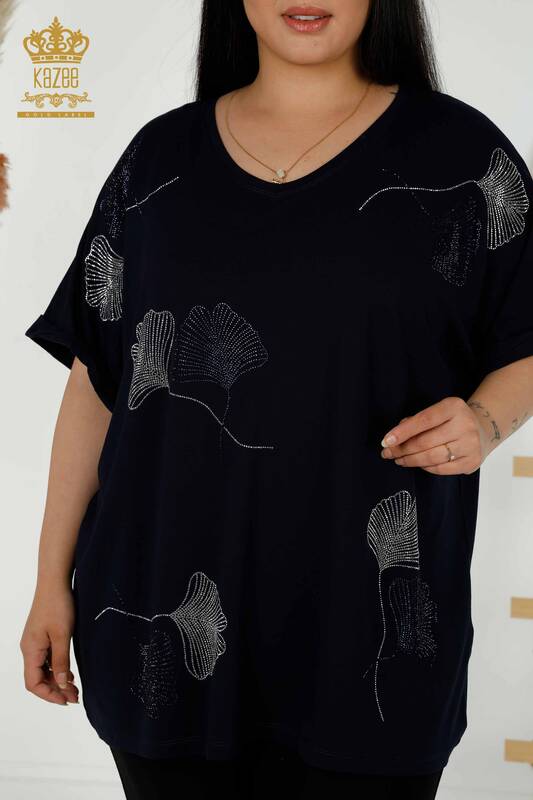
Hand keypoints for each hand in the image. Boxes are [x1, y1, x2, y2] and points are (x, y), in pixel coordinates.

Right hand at [20, 581, 79, 704]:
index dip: (49, 695)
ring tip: (74, 688)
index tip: (66, 701)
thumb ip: (60, 661)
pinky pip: (46, 659)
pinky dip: (57, 668)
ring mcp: (35, 642)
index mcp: (30, 650)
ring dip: (57, 680)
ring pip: (43, 670)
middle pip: (38, 679)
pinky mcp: (42, 635)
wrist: (55, 581)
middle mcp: (29, 648)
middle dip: (55, 690)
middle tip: (75, 697)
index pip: (33, 683)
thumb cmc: (58, 604)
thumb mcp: (62, 635)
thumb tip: (60, 684)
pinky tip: (69, 672)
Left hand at [380, 396, 491, 474]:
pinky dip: (425, 467)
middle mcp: (465, 425)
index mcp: (454, 407)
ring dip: (410, 460)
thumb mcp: (437, 411)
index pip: (424, 420)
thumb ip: (416, 421)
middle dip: (402, 449)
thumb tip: (395, 438)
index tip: (386, 441)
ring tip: (399, 460)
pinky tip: (417, 464)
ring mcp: (471, 445)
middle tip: (388, 453)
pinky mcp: (472, 461)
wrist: (482, 429)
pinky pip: (441, 469)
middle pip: (425, 442)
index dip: (402, 432)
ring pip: (432, 458)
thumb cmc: (451, 420)